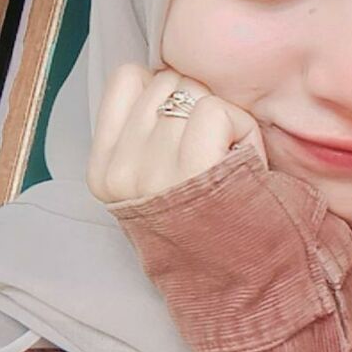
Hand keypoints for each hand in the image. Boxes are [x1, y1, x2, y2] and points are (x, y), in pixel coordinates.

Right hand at [87, 64, 267, 203]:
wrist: (247, 279)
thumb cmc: (213, 218)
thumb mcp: (159, 177)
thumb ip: (147, 130)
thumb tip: (165, 72)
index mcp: (104, 171)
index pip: (128, 77)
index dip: (168, 90)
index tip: (185, 129)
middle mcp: (120, 172)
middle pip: (167, 81)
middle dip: (199, 103)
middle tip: (213, 151)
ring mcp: (151, 171)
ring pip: (193, 92)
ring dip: (224, 116)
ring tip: (227, 159)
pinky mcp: (190, 171)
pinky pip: (215, 109)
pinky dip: (240, 127)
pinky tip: (240, 160)